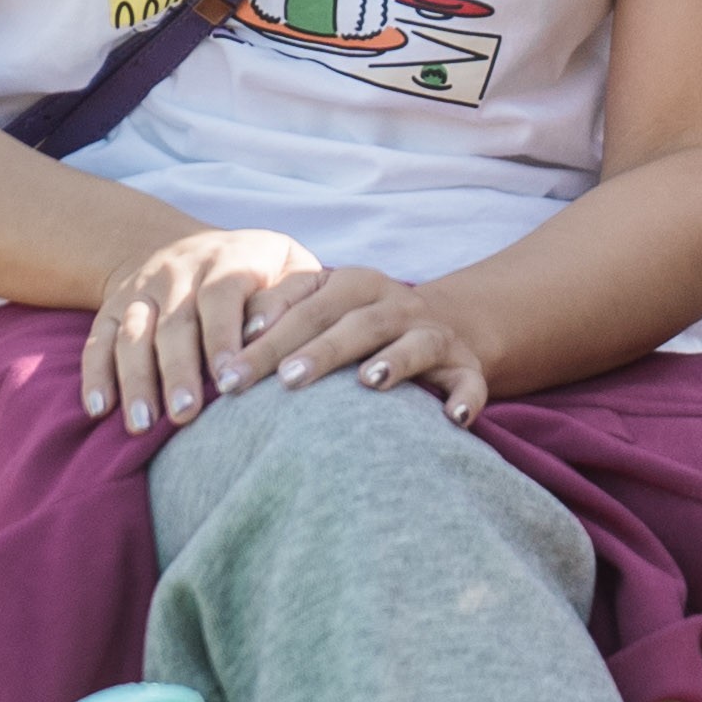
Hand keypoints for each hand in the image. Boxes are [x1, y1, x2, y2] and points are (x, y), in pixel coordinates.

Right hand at [84, 225, 328, 433]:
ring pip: (133, 335)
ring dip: (136, 380)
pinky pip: (99, 342)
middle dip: (178, 371)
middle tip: (186, 415)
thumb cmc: (261, 270)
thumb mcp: (288, 266)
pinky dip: (96, 376)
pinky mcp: (113, 309)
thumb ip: (290, 296)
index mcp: (228, 258)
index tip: (230, 380)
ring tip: (143, 424)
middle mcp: (178, 271)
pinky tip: (99, 410)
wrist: (190, 247)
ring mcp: (141, 290)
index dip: (223, 336)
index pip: (221, 295)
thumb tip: (274, 335)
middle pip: (174, 323)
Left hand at [215, 260, 501, 421]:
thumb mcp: (317, 308)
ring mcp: (433, 333)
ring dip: (394, 360)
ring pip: (415, 343)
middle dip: (318, 351)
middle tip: (283, 381)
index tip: (230, 370)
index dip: (267, 335)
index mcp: (352, 283)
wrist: (441, 325)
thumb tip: (230, 338)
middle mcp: (395, 303)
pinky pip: (470, 381)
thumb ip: (276, 314)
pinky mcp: (466, 365)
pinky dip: (466, 397)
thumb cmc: (353, 324)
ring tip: (367, 382)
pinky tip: (454, 418)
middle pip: (354, 323)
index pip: (304, 305)